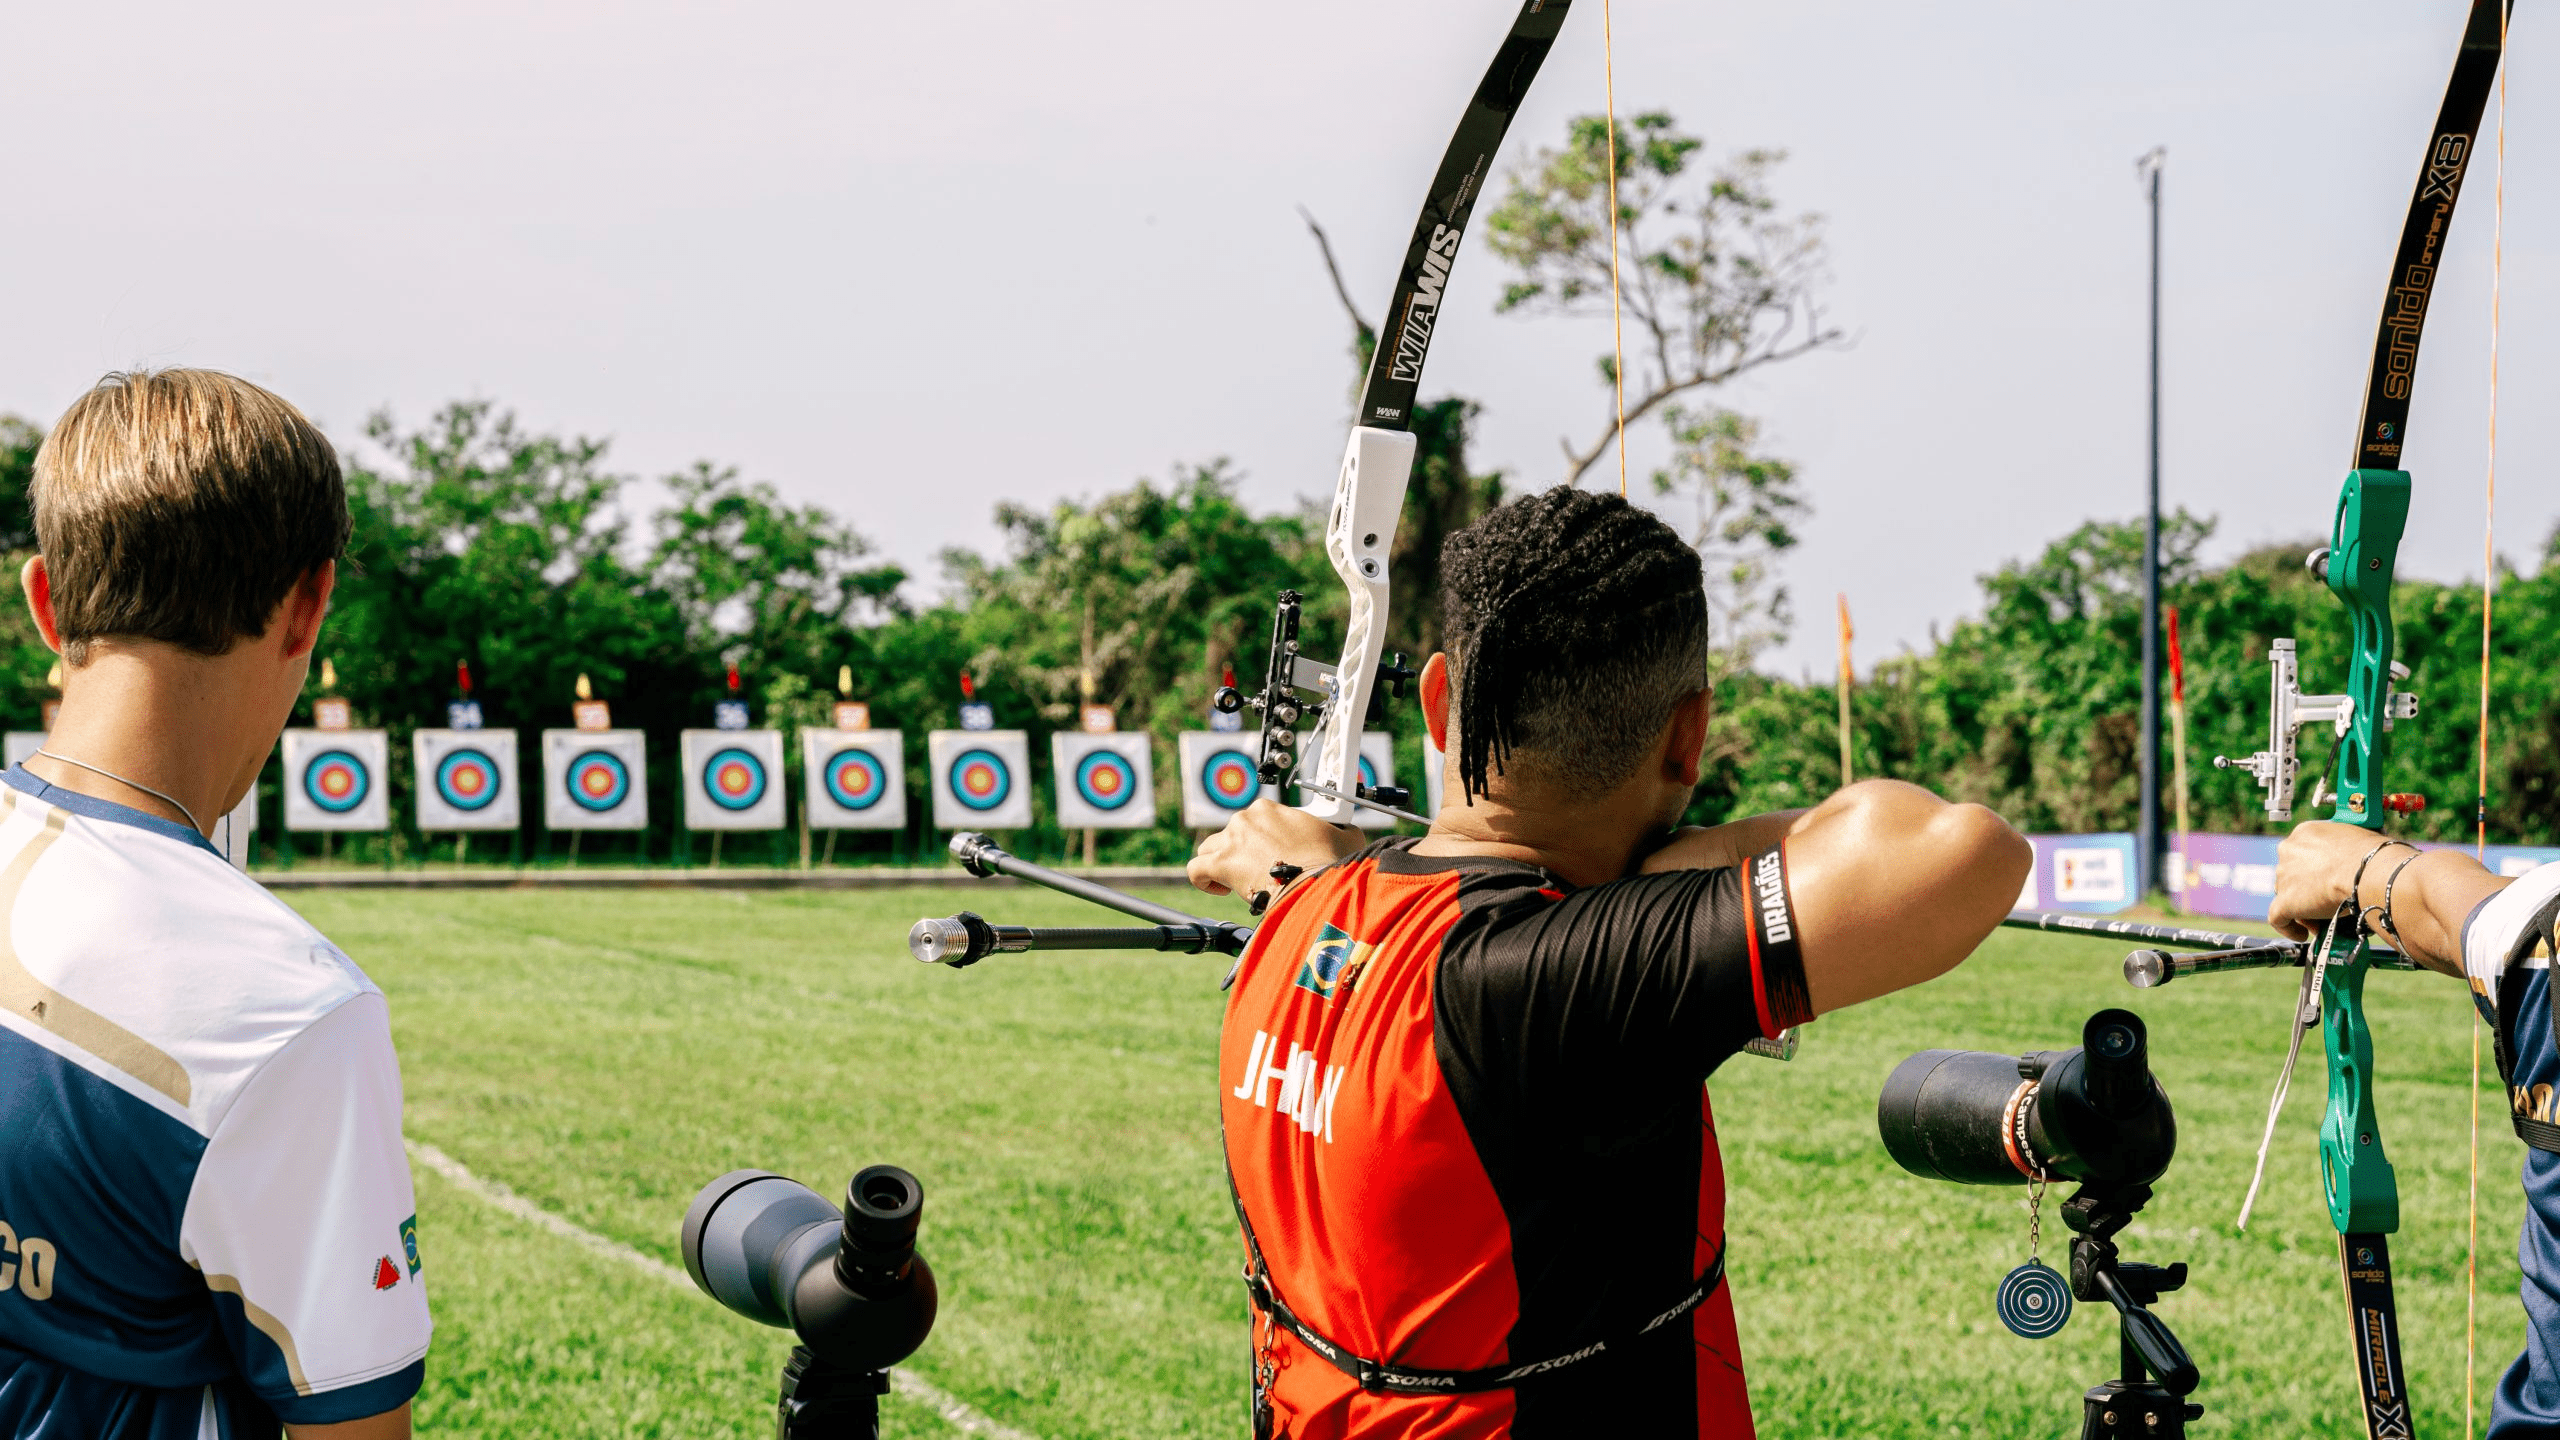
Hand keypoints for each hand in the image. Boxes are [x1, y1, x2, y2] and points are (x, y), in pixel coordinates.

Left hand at [1187, 798, 1361, 902]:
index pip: (1254, 822)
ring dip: (1220, 863)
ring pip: (1210, 849)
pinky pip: (1197, 869)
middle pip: (1231, 834)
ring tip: (1236, 881)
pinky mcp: (1221, 864)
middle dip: (1241, 852)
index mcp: (1269, 809)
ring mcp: (1231, 840)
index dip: (1260, 842)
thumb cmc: (1331, 864)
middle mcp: (1246, 819)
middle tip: (1257, 871)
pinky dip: (1203, 880)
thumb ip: (1339, 829)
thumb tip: (1346, 831)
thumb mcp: (1344, 836)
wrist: (1318, 884)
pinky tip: (1220, 889)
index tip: (1270, 857)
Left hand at [2269, 821, 2401, 941]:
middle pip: (2291, 875)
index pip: (2302, 854)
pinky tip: (2302, 935)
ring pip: (2286, 896)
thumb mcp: (2356, 840)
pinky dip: (2288, 928)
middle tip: (2325, 903)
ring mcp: (2284, 876)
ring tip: (2323, 920)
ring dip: (2302, 909)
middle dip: (2306, 891)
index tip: (2326, 882)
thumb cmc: (2375, 856)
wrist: (2371, 872)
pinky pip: (2278, 919)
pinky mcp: (2285, 901)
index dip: (2312, 872)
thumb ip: (2344, 850)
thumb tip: (2354, 864)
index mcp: (2305, 833)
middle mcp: (2288, 850)